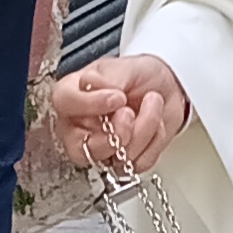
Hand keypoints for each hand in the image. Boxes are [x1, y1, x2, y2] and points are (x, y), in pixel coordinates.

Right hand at [51, 54, 189, 170]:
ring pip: (115, 158)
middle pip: (81, 149)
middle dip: (116, 132)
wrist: (167, 88)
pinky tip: (156, 124)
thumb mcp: (124, 68)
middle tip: (130, 111)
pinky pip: (138, 164)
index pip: (65, 103)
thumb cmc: (138, 77)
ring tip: (153, 102)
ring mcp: (100, 149)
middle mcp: (79, 128)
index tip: (118, 97)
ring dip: (144, 129)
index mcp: (71, 96)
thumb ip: (108, 78)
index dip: (91, 104)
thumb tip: (92, 84)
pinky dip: (154, 142)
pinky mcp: (123, 162)